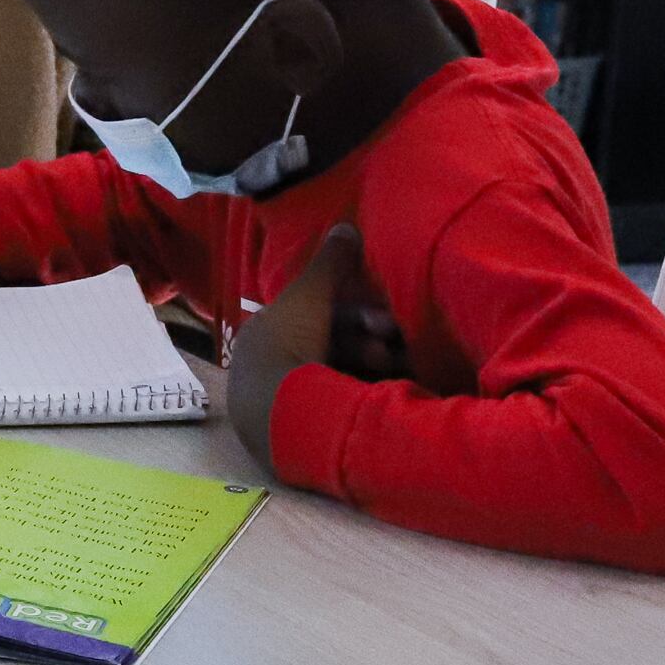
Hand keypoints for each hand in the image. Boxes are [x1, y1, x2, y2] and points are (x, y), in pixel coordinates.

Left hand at [224, 224, 388, 462]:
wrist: (283, 417)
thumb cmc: (290, 346)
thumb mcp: (311, 295)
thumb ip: (330, 262)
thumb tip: (347, 226)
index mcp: (264, 338)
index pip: (315, 320)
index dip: (354, 315)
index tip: (384, 320)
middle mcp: (270, 373)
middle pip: (331, 351)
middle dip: (369, 343)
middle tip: (396, 345)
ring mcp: (285, 408)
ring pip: (341, 379)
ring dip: (374, 369)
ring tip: (400, 368)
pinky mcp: (303, 439)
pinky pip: (342, 406)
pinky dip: (368, 395)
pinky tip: (393, 394)